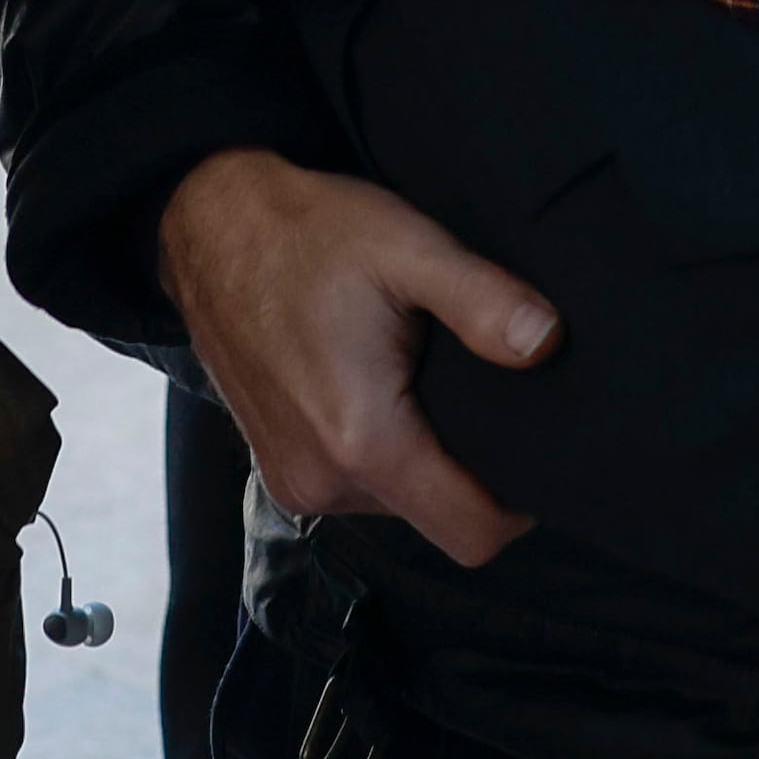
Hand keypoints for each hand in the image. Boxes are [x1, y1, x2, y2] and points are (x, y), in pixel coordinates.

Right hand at [158, 149, 560, 567]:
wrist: (210, 226)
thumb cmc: (309, 232)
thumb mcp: (408, 246)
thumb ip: (483, 300)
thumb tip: (547, 343)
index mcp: (362, 439)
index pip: (471, 532)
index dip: (520, 507)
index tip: (542, 454)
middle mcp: (324, 480)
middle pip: (438, 517)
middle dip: (472, 474)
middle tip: (490, 396)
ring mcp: (294, 480)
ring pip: (398, 503)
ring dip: (425, 458)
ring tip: (431, 381)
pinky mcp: (279, 468)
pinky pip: (358, 486)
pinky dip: (385, 453)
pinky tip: (389, 389)